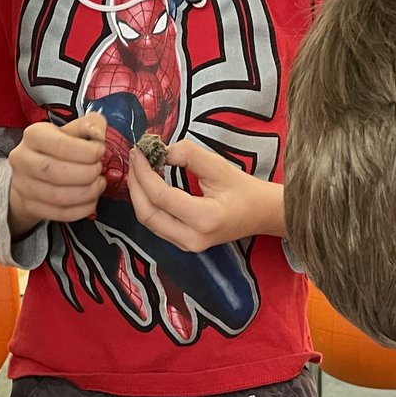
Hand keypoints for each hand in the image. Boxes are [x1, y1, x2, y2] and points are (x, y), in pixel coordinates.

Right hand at [7, 114, 106, 235]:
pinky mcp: (30, 206)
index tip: (101, 152)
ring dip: (87, 193)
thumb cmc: (55, 149)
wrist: (30, 174)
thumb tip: (100, 133)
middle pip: (57, 172)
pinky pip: (60, 213)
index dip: (88, 151)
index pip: (62, 145)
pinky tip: (92, 201)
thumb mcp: (69, 131)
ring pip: (59, 196)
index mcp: (33, 135)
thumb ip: (88, 126)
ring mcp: (24, 185)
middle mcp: (23, 159)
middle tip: (100, 171)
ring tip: (99, 185)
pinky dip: (82, 210)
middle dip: (88, 173)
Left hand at [127, 140, 285, 250]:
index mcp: (204, 219)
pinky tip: (148, 185)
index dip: (143, 173)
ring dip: (139, 194)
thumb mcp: (218, 166)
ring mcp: (187, 245)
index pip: (161, 197)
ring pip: (148, 222)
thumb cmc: (243, 189)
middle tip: (134, 159)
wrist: (261, 214)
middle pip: (147, 214)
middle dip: (136, 184)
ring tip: (138, 169)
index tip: (138, 151)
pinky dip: (147, 204)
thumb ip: (188, 155)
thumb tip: (160, 151)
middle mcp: (192, 238)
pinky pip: (156, 225)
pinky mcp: (183, 244)